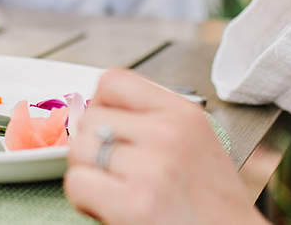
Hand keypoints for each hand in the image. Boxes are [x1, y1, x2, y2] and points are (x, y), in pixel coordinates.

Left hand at [64, 69, 265, 224]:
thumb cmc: (213, 206)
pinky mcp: (134, 203)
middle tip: (114, 173)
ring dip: (87, 174)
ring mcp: (151, 168)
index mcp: (184, 114)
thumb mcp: (195, 144)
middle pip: (91, 118)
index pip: (114, 81)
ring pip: (79, 150)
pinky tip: (111, 208)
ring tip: (114, 191)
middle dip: (93, 147)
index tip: (106, 128)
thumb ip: (152, 123)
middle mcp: (169, 134)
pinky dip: (86, 200)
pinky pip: (78, 184)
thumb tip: (93, 115)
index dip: (100, 105)